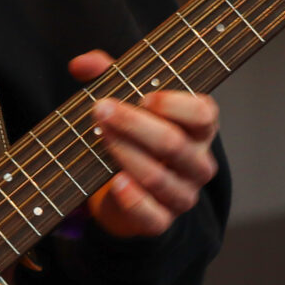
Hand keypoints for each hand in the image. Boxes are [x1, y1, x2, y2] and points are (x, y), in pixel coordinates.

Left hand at [68, 50, 221, 237]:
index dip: (175, 105)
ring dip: (125, 154)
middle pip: (174, 144)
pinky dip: (134, 200)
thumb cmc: (133, 133)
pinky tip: (116, 182)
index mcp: (199, 127)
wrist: (122, 186)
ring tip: (100, 137)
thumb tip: (81, 63)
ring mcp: (183, 194)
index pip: (204, 114)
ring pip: (159, 177)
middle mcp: (198, 162)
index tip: (143, 96)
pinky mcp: (163, 220)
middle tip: (100, 109)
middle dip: (133, 124)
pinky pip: (154, 215)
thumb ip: (109, 75)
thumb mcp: (126, 99)